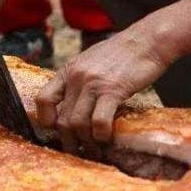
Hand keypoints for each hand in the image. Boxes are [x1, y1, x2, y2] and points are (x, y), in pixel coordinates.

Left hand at [36, 28, 170, 151]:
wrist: (148, 40)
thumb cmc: (123, 54)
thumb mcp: (91, 62)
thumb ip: (79, 81)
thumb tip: (73, 105)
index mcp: (68, 70)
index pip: (43, 100)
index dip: (46, 120)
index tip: (57, 130)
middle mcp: (76, 77)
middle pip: (62, 119)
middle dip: (69, 140)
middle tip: (79, 150)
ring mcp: (93, 84)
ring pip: (77, 124)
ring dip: (86, 142)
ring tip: (95, 149)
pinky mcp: (113, 90)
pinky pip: (99, 121)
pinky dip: (101, 135)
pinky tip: (107, 137)